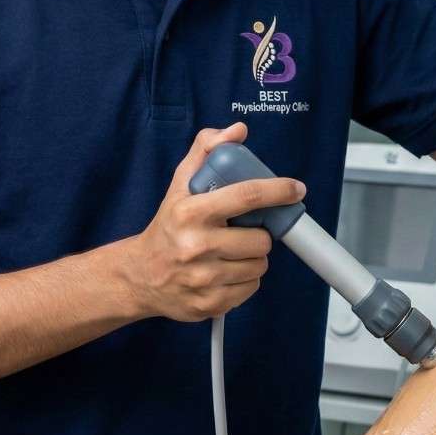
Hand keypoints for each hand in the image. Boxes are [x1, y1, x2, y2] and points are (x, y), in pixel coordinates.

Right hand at [121, 123, 305, 321]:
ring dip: (253, 257)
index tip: (295, 189)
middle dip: (259, 234)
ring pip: (259, 265)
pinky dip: (245, 280)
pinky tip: (225, 271)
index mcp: (190, 212)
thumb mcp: (180, 184)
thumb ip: (207, 150)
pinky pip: (251, 288)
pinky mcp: (210, 304)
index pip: (246, 196)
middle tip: (242, 231)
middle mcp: (196, 245)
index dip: (278, 191)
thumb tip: (237, 130)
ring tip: (231, 252)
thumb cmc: (167, 226)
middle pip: (260, 239)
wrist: (139, 275)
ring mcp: (203, 278)